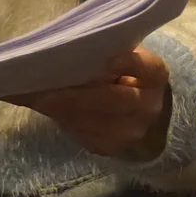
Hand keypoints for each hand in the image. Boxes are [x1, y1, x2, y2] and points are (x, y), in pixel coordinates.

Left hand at [2, 47, 172, 160]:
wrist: (137, 108)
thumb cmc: (122, 72)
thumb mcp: (120, 56)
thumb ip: (102, 52)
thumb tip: (60, 49)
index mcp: (156, 75)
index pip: (145, 67)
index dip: (128, 63)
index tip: (108, 60)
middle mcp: (149, 106)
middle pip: (114, 101)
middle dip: (77, 96)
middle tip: (44, 91)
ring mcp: (132, 131)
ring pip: (93, 122)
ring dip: (63, 110)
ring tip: (40, 99)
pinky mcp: (112, 147)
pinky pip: (84, 135)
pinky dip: (65, 122)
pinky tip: (53, 110)